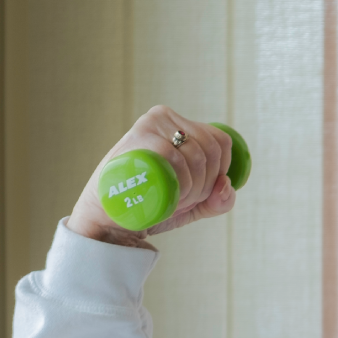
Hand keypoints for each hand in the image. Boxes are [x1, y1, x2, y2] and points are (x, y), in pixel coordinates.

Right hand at [67, 105, 235, 248]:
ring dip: (193, 187)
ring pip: (195, 154)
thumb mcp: (193, 205)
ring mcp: (149, 125)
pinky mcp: (136, 138)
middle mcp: (165, 117)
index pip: (220, 141)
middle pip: (211, 149)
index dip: (221, 171)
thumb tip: (226, 184)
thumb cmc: (151, 206)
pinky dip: (180, 182)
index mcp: (180, 124)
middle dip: (206, 184)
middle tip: (185, 200)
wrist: (111, 220)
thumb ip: (218, 199)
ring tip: (174, 200)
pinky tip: (169, 195)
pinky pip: (173, 156)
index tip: (203, 192)